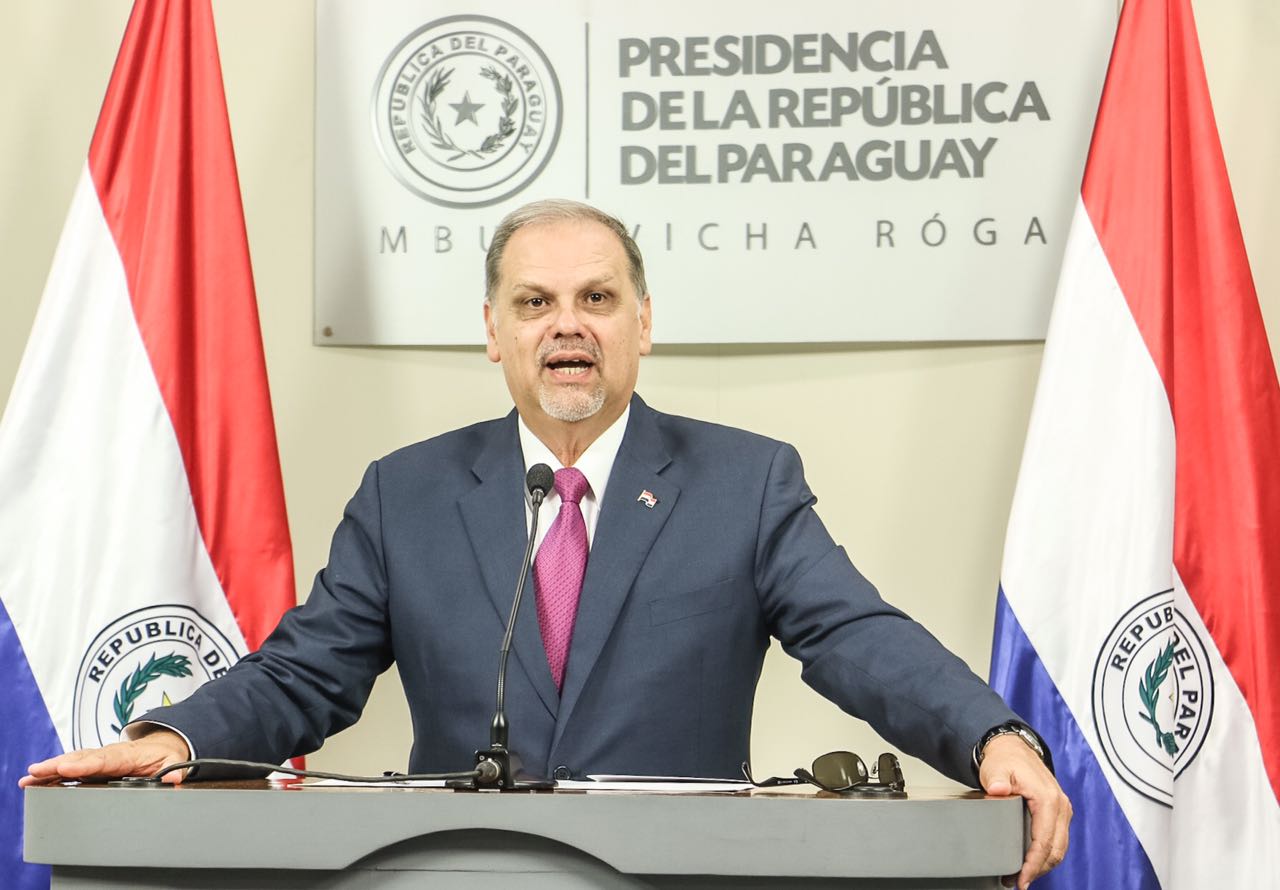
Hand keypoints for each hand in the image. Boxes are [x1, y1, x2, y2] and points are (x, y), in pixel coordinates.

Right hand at [19, 729, 190, 786]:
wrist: (162, 744)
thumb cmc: (164, 753)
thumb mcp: (173, 760)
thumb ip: (174, 769)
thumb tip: (173, 777)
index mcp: (127, 755)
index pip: (105, 760)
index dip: (86, 764)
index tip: (68, 767)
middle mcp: (109, 755)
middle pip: (81, 759)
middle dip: (58, 765)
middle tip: (37, 770)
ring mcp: (98, 758)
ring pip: (72, 761)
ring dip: (50, 769)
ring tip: (29, 777)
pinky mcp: (92, 764)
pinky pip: (71, 766)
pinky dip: (53, 772)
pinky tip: (35, 780)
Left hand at [979, 733, 1071, 888]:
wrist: (1013, 749)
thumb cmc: (1006, 759)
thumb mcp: (996, 768)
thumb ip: (996, 779)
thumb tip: (998, 788)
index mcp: (1048, 799)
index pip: (1045, 840)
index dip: (1034, 863)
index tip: (1022, 878)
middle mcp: (1060, 806)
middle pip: (1056, 849)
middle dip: (1038, 870)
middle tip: (1018, 882)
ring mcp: (1061, 810)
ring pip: (1059, 848)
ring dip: (1043, 865)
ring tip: (1022, 877)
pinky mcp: (1058, 813)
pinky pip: (1057, 840)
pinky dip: (1046, 855)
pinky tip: (1032, 863)